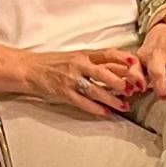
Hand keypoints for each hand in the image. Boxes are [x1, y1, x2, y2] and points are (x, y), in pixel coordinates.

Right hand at [19, 47, 144, 116]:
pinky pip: (83, 102)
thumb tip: (121, 68)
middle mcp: (78, 65)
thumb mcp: (77, 57)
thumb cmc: (55, 63)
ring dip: (112, 99)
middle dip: (119, 82)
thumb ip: (97, 62)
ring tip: (124, 106)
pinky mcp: (64, 93)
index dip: (121, 57)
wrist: (30, 69)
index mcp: (83, 54)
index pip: (106, 53)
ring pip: (95, 90)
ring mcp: (71, 80)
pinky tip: (106, 113)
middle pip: (103, 73)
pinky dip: (96, 109)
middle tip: (133, 89)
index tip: (135, 62)